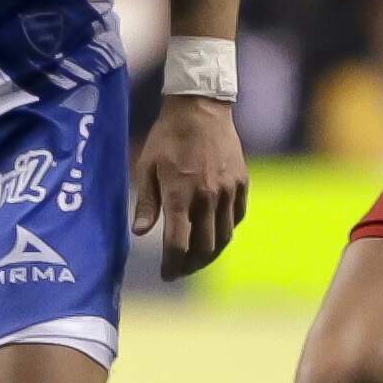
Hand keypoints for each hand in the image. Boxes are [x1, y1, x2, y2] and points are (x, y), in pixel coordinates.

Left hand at [132, 94, 247, 279]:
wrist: (200, 108)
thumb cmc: (167, 136)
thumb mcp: (146, 166)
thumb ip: (147, 202)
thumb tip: (140, 232)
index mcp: (180, 195)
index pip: (179, 245)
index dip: (172, 265)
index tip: (167, 274)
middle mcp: (207, 198)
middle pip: (204, 247)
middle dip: (191, 265)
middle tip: (181, 269)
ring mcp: (228, 191)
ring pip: (224, 237)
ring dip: (210, 254)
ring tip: (198, 258)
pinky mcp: (241, 183)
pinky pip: (237, 217)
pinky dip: (226, 230)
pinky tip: (215, 232)